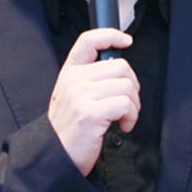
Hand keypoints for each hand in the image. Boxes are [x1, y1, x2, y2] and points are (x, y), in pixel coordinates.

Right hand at [48, 28, 138, 175]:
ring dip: (133, 105)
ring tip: (124, 117)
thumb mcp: (72, 95)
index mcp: (69, 72)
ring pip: (126, 86)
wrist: (57, 155)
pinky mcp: (91, 113)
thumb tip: (119, 70)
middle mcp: (74, 80)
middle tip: (127, 104)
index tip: (126, 41)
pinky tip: (123, 126)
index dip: (111, 35)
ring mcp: (81, 95)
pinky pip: (125, 104)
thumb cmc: (70, 129)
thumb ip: (90, 78)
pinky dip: (131, 117)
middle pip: (121, 67)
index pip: (88, 40)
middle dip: (132, 87)